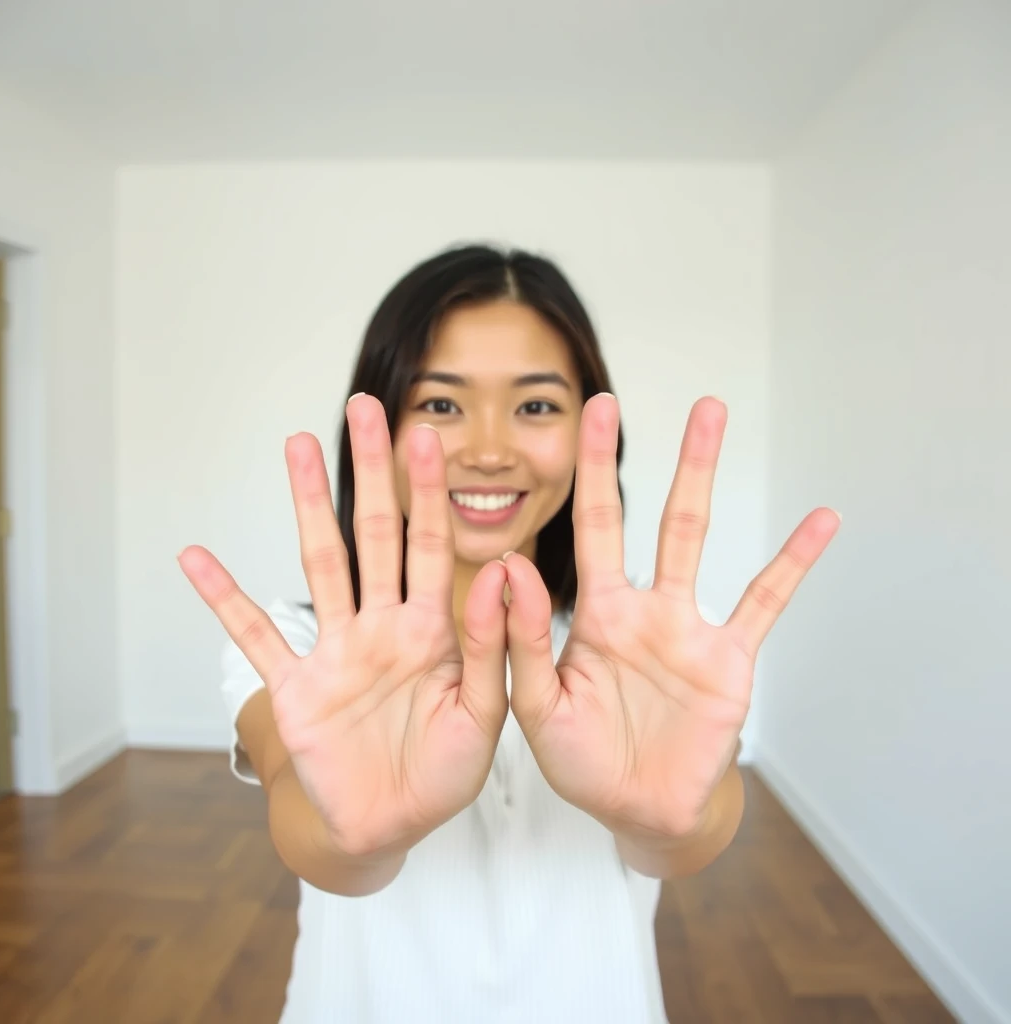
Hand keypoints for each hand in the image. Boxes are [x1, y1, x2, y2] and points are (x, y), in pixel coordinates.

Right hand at [179, 395, 509, 858]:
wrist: (392, 824)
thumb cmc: (445, 770)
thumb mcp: (485, 712)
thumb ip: (492, 645)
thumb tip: (503, 570)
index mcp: (433, 629)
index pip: (432, 546)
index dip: (430, 493)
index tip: (428, 435)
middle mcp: (382, 625)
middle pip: (375, 534)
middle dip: (370, 472)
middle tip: (363, 408)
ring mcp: (337, 651)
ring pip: (321, 564)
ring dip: (307, 506)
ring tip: (298, 446)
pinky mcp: (297, 687)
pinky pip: (257, 637)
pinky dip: (225, 600)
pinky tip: (196, 558)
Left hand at [504, 394, 839, 841]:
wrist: (640, 810)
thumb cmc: (584, 760)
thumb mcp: (537, 707)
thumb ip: (524, 641)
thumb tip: (508, 568)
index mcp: (591, 616)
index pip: (585, 529)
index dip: (583, 473)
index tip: (583, 416)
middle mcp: (639, 607)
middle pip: (644, 515)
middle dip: (639, 455)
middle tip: (643, 396)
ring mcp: (686, 628)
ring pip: (696, 537)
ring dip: (701, 475)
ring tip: (711, 414)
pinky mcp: (727, 660)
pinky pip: (763, 603)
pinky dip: (791, 563)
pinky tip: (820, 521)